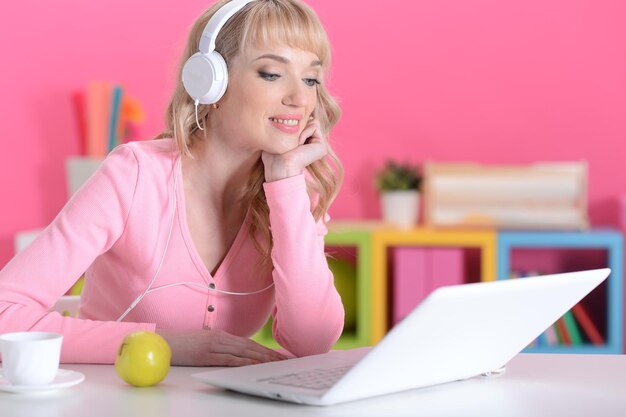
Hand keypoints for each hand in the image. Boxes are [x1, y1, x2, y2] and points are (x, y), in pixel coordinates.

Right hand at [156, 328, 288, 366]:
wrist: (161, 342)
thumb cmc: (181, 345)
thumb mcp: (203, 344)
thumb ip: (219, 347)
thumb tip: (233, 356)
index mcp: (221, 335)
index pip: (248, 343)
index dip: (265, 349)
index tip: (278, 355)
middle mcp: (220, 338)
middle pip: (250, 346)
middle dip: (269, 354)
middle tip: (285, 361)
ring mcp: (214, 345)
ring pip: (244, 351)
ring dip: (262, 358)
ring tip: (276, 365)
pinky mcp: (206, 353)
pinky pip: (229, 358)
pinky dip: (243, 361)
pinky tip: (254, 365)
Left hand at [262, 118, 327, 181]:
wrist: (280, 167)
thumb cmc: (273, 155)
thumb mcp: (276, 137)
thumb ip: (284, 125)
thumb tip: (288, 115)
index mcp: (304, 142)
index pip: (300, 121)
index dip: (290, 124)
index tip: (283, 139)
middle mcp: (312, 144)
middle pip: (306, 119)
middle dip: (295, 126)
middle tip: (289, 142)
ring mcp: (318, 145)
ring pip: (310, 121)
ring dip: (298, 130)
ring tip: (293, 144)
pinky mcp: (322, 147)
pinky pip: (314, 126)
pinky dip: (303, 133)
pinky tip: (298, 145)